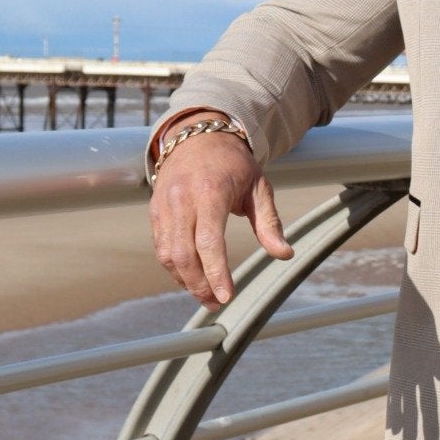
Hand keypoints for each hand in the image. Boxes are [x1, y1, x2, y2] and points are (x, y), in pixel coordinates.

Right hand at [150, 123, 292, 307]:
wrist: (197, 135)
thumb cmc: (233, 164)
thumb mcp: (259, 186)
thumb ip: (270, 222)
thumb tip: (284, 254)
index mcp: (209, 192)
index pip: (209, 241)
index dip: (216, 273)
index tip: (227, 296)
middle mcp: (181, 199)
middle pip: (184, 254)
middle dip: (200, 284)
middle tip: (217, 303)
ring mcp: (164, 205)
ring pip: (168, 254)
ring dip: (185, 281)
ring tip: (206, 296)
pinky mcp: (155, 211)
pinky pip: (161, 246)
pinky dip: (174, 267)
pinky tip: (191, 279)